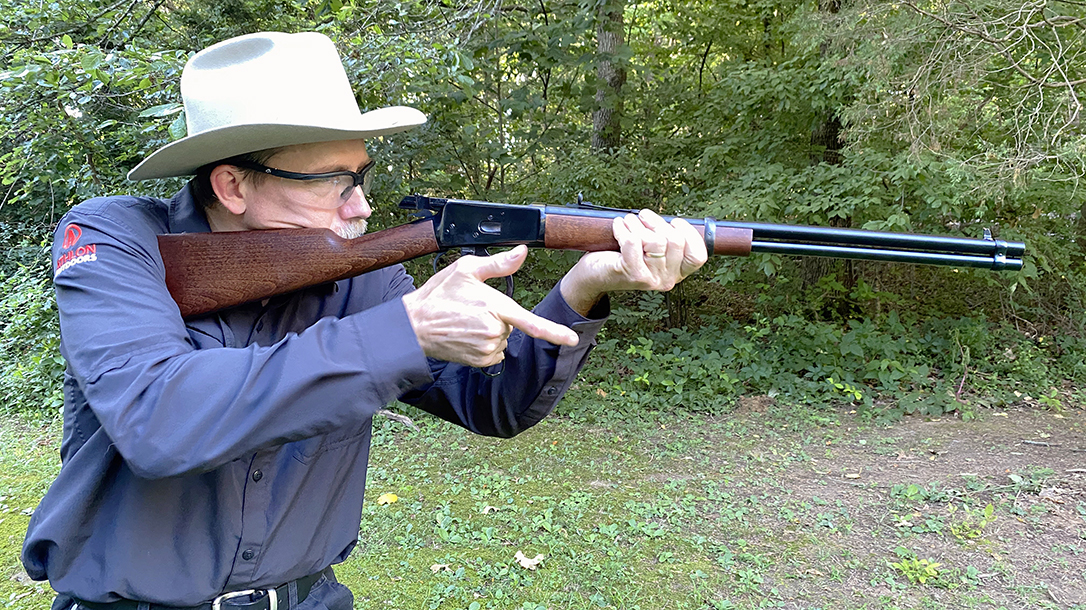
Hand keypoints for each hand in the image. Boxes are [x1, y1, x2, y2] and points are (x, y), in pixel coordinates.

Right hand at [402, 245, 579, 366]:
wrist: (415, 326)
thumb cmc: (439, 294)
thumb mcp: (467, 269)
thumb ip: (499, 263)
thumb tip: (523, 252)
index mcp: (495, 307)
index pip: (531, 323)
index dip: (555, 332)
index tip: (572, 339)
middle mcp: (494, 330)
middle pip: (512, 324)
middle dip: (498, 316)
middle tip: (472, 309)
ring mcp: (487, 348)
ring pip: (503, 338)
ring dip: (491, 330)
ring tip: (466, 322)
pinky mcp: (480, 360)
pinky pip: (495, 351)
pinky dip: (486, 344)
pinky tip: (467, 335)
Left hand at [560, 209, 707, 314]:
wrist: (594, 276)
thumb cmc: (622, 258)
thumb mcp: (650, 250)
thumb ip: (665, 238)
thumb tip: (671, 220)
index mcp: (677, 273)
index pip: (698, 256)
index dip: (689, 233)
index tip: (674, 222)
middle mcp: (667, 280)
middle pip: (675, 240)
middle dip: (657, 222)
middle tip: (642, 216)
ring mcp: (651, 279)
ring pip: (655, 239)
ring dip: (637, 224)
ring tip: (628, 222)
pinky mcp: (633, 275)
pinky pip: (634, 242)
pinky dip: (623, 229)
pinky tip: (618, 226)